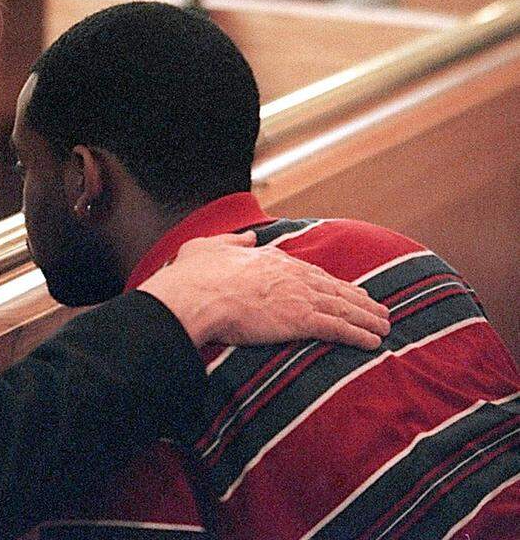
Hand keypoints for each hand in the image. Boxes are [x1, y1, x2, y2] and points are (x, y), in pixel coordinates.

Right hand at [139, 231, 389, 348]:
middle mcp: (291, 276)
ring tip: (384, 326)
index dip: (330, 282)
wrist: (196, 295)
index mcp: (271, 260)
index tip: (345, 288)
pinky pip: (338, 329)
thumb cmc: (195, 276)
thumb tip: (250, 237)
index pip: (310, 272)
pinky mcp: (301, 320)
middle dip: (359, 299)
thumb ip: (233, 242)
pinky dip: (359, 335)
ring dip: (367, 318)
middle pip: (334, 288)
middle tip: (378, 308)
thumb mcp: (209, 247)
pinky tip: (373, 342)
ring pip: (343, 308)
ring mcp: (298, 297)